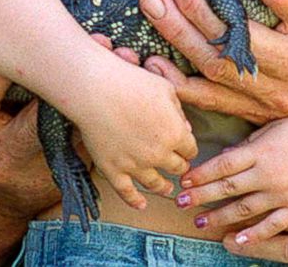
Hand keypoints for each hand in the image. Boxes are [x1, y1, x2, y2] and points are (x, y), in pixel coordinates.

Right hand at [66, 59, 197, 209]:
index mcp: (175, 134)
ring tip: (167, 188)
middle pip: (177, 168)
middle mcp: (159, 154)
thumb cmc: (131, 82)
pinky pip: (127, 193)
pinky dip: (136, 201)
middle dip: (179, 166)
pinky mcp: (113, 170)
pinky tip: (142, 205)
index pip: (190, 150)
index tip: (184, 147)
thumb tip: (185, 129)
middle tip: (177, 165)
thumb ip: (179, 111)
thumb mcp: (166, 89)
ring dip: (164, 187)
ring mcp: (135, 165)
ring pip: (156, 184)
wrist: (96, 90)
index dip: (188, 148)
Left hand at [178, 106, 287, 246]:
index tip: (184, 180)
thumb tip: (229, 154)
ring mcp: (284, 193)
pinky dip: (253, 234)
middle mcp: (268, 173)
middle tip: (180, 204)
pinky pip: (272, 225)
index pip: (221, 165)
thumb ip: (253, 143)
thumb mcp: (279, 126)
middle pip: (226, 188)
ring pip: (243, 209)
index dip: (200, 174)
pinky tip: (237, 240)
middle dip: (201, 197)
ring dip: (219, 216)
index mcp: (261, 149)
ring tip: (201, 223)